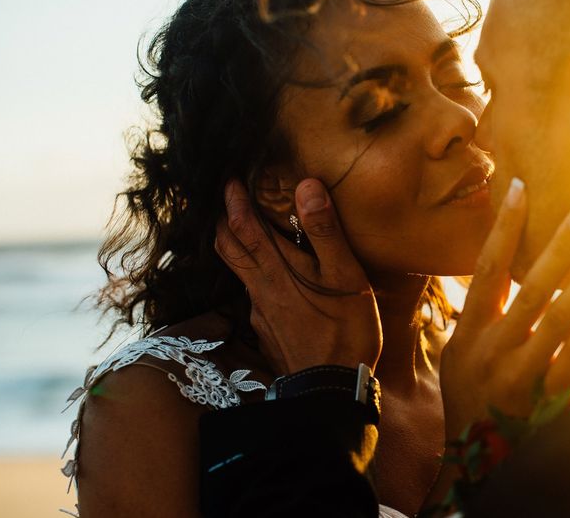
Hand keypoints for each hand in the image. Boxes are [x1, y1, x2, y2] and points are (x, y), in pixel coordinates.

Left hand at [215, 178, 381, 374]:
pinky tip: (273, 281)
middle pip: (228, 248)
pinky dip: (255, 276)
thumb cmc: (345, 330)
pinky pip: (253, 295)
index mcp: (277, 270)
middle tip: (228, 202)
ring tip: (248, 234)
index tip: (230, 180)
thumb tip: (307, 186)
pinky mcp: (267, 331)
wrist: (329, 389)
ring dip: (236, 248)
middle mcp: (261, 288)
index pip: (244, 227)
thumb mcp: (345, 276)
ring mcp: (261, 312)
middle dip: (224, 221)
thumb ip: (324, 231)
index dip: (234, 201)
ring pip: (238, 272)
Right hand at [440, 179, 569, 437]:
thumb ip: (483, 314)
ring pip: (560, 313)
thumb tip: (507, 266)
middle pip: (531, 287)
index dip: (503, 227)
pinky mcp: (551, 392)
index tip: (518, 187)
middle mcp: (493, 349)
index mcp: (470, 332)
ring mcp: (522, 372)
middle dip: (561, 245)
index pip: (487, 269)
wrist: (480, 456)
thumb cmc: (473, 395)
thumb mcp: (461, 354)